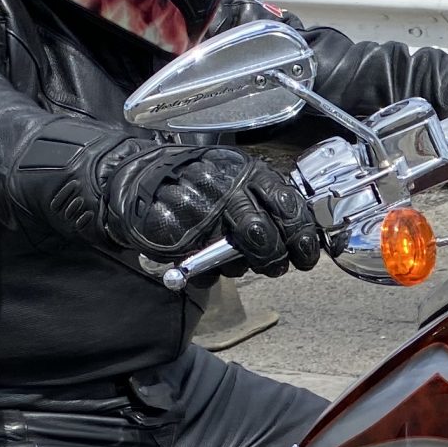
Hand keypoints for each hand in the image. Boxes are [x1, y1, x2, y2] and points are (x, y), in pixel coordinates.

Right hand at [107, 144, 321, 274]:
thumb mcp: (239, 179)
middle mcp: (226, 189)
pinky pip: (204, 267)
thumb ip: (269, 202)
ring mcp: (200, 212)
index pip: (289, 206)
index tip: (307, 255)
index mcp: (249, 173)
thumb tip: (305, 236)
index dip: (303, 236)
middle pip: (265, 234)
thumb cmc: (198, 184)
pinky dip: (209, 273)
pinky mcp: (176, 233)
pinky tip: (204, 260)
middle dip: (274, 259)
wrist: (140, 181)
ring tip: (234, 260)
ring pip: (237, 254)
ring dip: (242, 267)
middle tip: (273, 265)